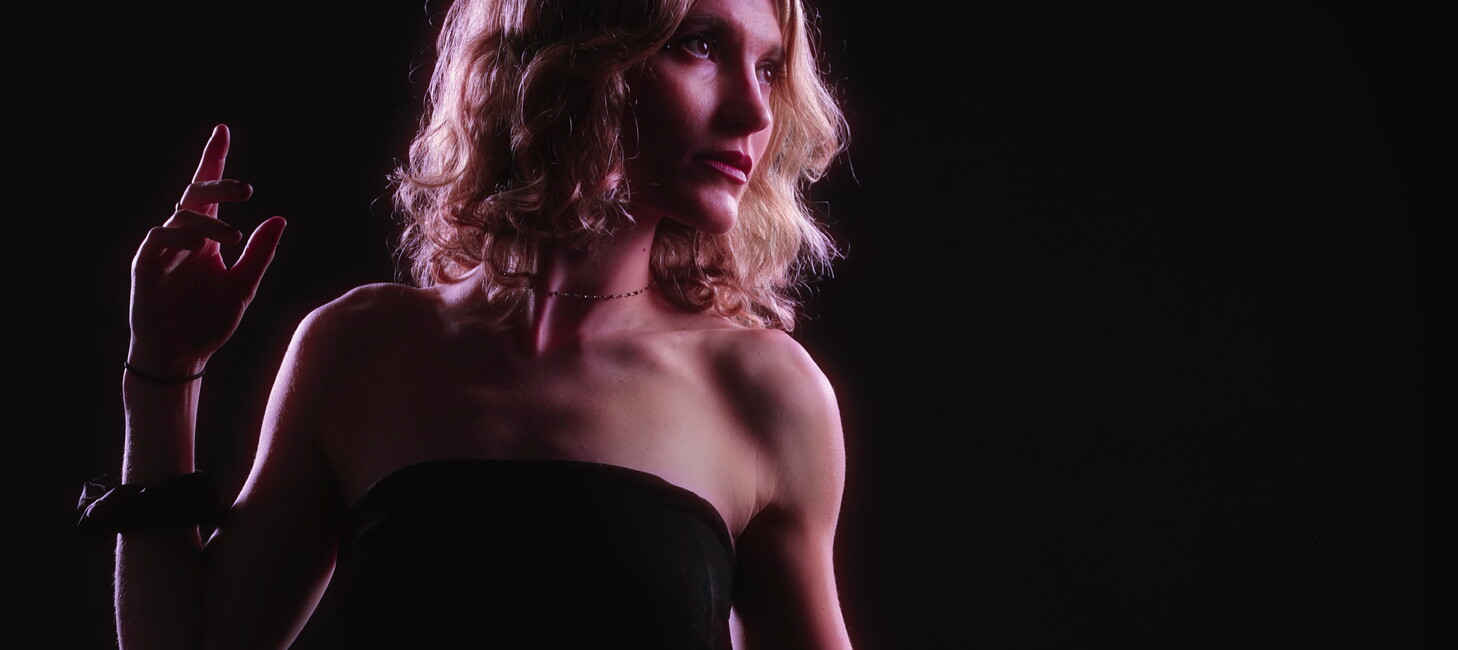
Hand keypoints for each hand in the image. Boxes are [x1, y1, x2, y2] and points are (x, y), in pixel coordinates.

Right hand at [128, 125, 286, 376]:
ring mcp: (161, 250)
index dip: (213, 159)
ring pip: (180, 215)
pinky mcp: (145, 266)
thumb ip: (260, 253)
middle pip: (194, 194)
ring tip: (234, 235)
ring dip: (209, 220)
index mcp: (205, 237)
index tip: (222, 130)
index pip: (207, 191)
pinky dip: (180, 236)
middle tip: (246, 188)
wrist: (181, 356)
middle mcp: (182, 237)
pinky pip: (159, 239)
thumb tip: (280, 218)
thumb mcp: (244, 286)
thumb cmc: (209, 321)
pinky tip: (201, 245)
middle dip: (217, 183)